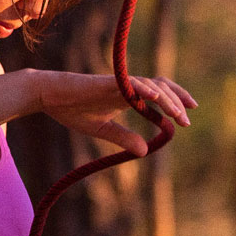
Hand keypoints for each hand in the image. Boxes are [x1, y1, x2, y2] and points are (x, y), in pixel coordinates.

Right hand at [33, 70, 196, 155]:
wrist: (48, 96)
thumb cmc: (70, 109)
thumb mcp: (101, 129)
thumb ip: (123, 137)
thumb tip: (145, 151)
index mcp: (127, 96)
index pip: (158, 92)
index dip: (176, 99)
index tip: (188, 113)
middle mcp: (127, 87)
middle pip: (161, 87)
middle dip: (177, 102)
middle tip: (186, 121)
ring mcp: (118, 83)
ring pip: (151, 86)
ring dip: (166, 100)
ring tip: (177, 115)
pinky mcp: (107, 83)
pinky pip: (130, 83)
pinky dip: (144, 89)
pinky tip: (155, 98)